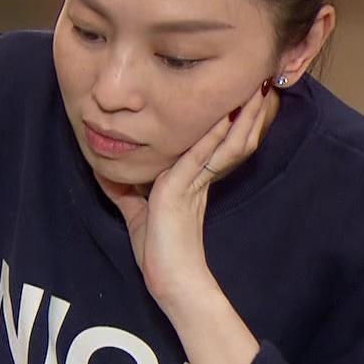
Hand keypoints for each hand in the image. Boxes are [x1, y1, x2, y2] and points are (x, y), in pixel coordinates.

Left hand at [98, 83, 273, 312]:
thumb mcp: (135, 211)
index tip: (238, 97)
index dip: (230, 121)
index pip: (217, 144)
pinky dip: (212, 136)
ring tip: (255, 90)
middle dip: (245, 111)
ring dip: (242, 116)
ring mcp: (194, 184)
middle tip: (259, 83)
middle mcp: (199, 179)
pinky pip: (201, 158)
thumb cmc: (157, 252)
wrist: (169, 280)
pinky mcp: (182, 191)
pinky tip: (224, 116)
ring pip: (226, 144)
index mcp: (193, 182)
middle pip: (231, 138)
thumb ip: (124, 190)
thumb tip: (104, 171)